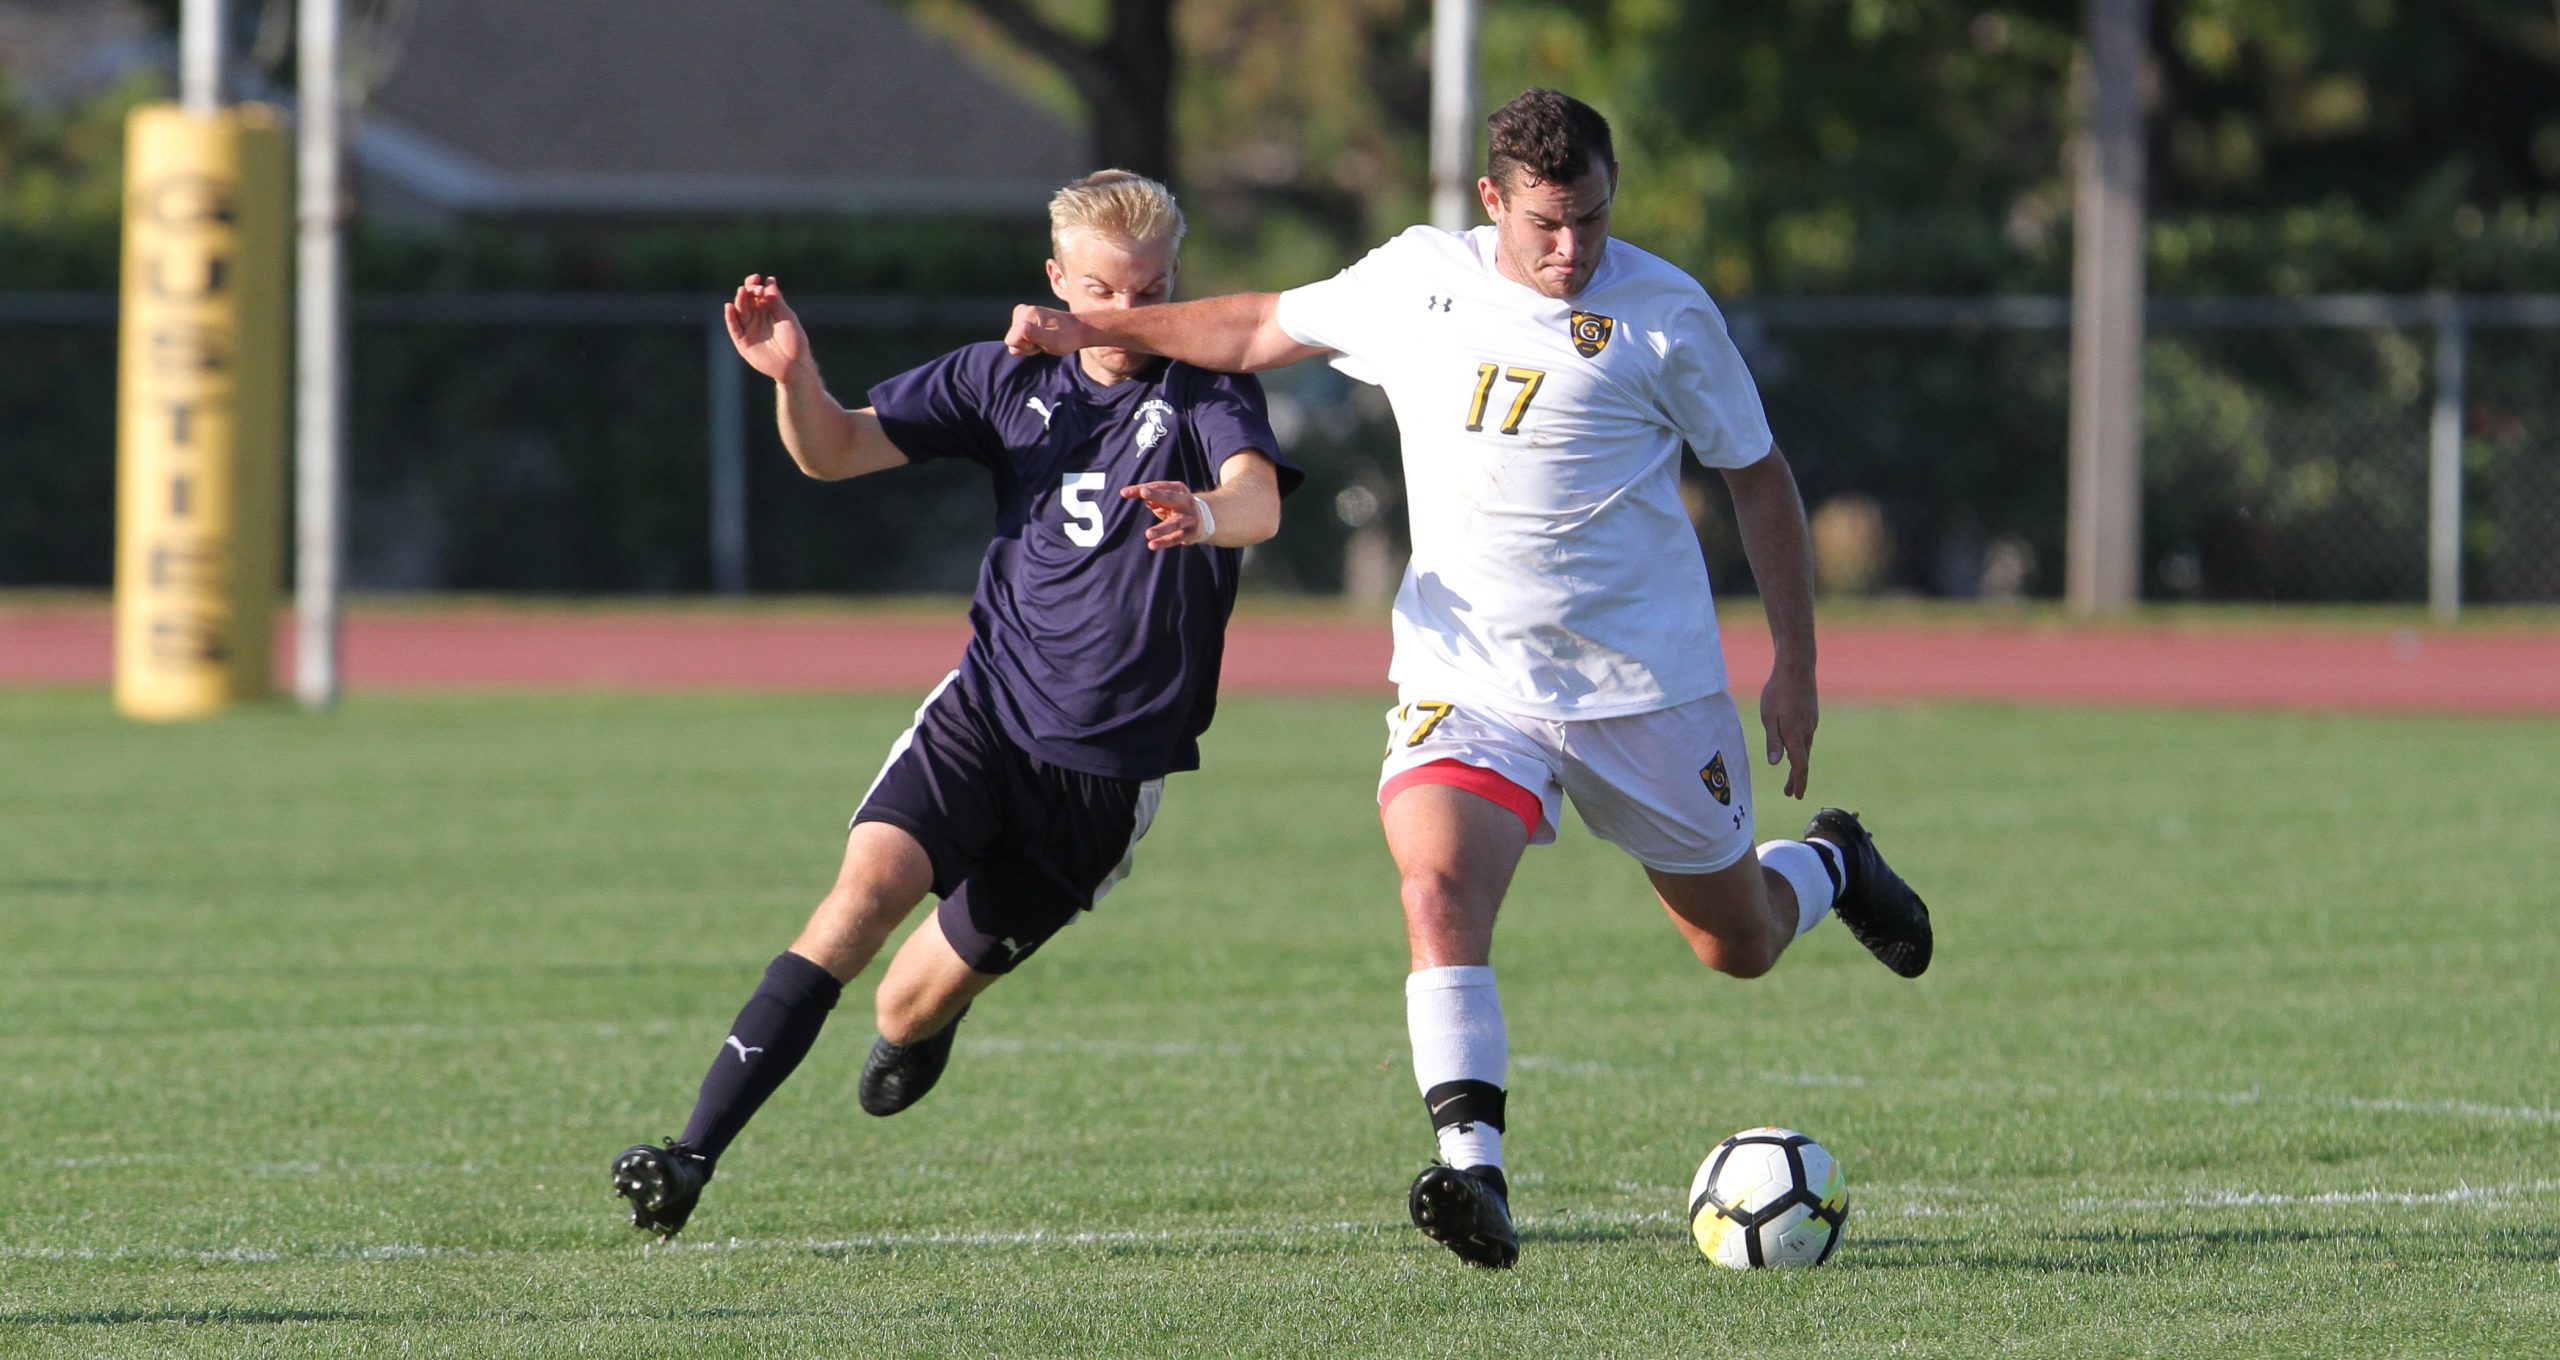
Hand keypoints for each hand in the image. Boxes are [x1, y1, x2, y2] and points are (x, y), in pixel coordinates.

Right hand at [726, 274, 810, 382]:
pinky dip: (730, 317)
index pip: (757, 293)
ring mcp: (748, 329)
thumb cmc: (794, 340)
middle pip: (747, 300)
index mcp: (767, 310)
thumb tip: (770, 281)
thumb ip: (777, 301)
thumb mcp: (787, 317)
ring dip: (739, 300)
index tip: (759, 278)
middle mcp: (756, 317)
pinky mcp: (743, 342)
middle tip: (752, 285)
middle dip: (748, 290)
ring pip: (740, 311)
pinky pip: (734, 328)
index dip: (756, 285)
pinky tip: (729, 307)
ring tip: (742, 291)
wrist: (794, 364)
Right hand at [1005, 304, 1087, 356]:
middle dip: (1027, 346)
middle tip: (1044, 342)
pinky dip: (1030, 340)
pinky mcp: (1025, 317)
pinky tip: (1043, 336)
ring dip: (1030, 344)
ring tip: (1045, 339)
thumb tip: (1021, 326)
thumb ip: (1036, 334)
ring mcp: (1023, 312)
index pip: (1011, 341)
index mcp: (1026, 314)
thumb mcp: (1053, 340)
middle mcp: (1022, 310)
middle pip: (1012, 340)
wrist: (1078, 328)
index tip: (1040, 343)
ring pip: (1015, 339)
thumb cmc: (1067, 337)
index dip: (1025, 347)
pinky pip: (1019, 336)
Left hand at [1123, 481, 1211, 548]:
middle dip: (1157, 495)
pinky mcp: (1190, 533)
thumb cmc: (1176, 505)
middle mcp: (1185, 501)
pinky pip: (1175, 538)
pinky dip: (1164, 542)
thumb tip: (1146, 500)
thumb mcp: (1165, 498)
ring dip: (1161, 529)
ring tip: (1148, 534)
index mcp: (1178, 488)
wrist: (1204, 518)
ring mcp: (1189, 518)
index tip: (1124, 493)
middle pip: (1169, 497)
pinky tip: (1152, 545)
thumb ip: (1153, 499)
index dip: (1140, 489)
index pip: (1157, 486)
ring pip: (1174, 523)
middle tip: (1144, 493)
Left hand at [1758, 656, 1817, 799]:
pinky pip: (1806, 737)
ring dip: (1799, 763)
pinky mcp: (1811, 715)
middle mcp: (1807, 731)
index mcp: (1795, 735)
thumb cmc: (1778, 691)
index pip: (1799, 766)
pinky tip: (1795, 748)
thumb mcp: (1769, 717)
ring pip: (1805, 748)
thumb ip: (1773, 741)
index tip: (1797, 796)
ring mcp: (1811, 722)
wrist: (1797, 667)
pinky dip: (1801, 748)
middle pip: (1803, 760)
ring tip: (1791, 774)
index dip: (1798, 782)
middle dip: (1796, 778)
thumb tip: (1776, 764)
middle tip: (1790, 793)